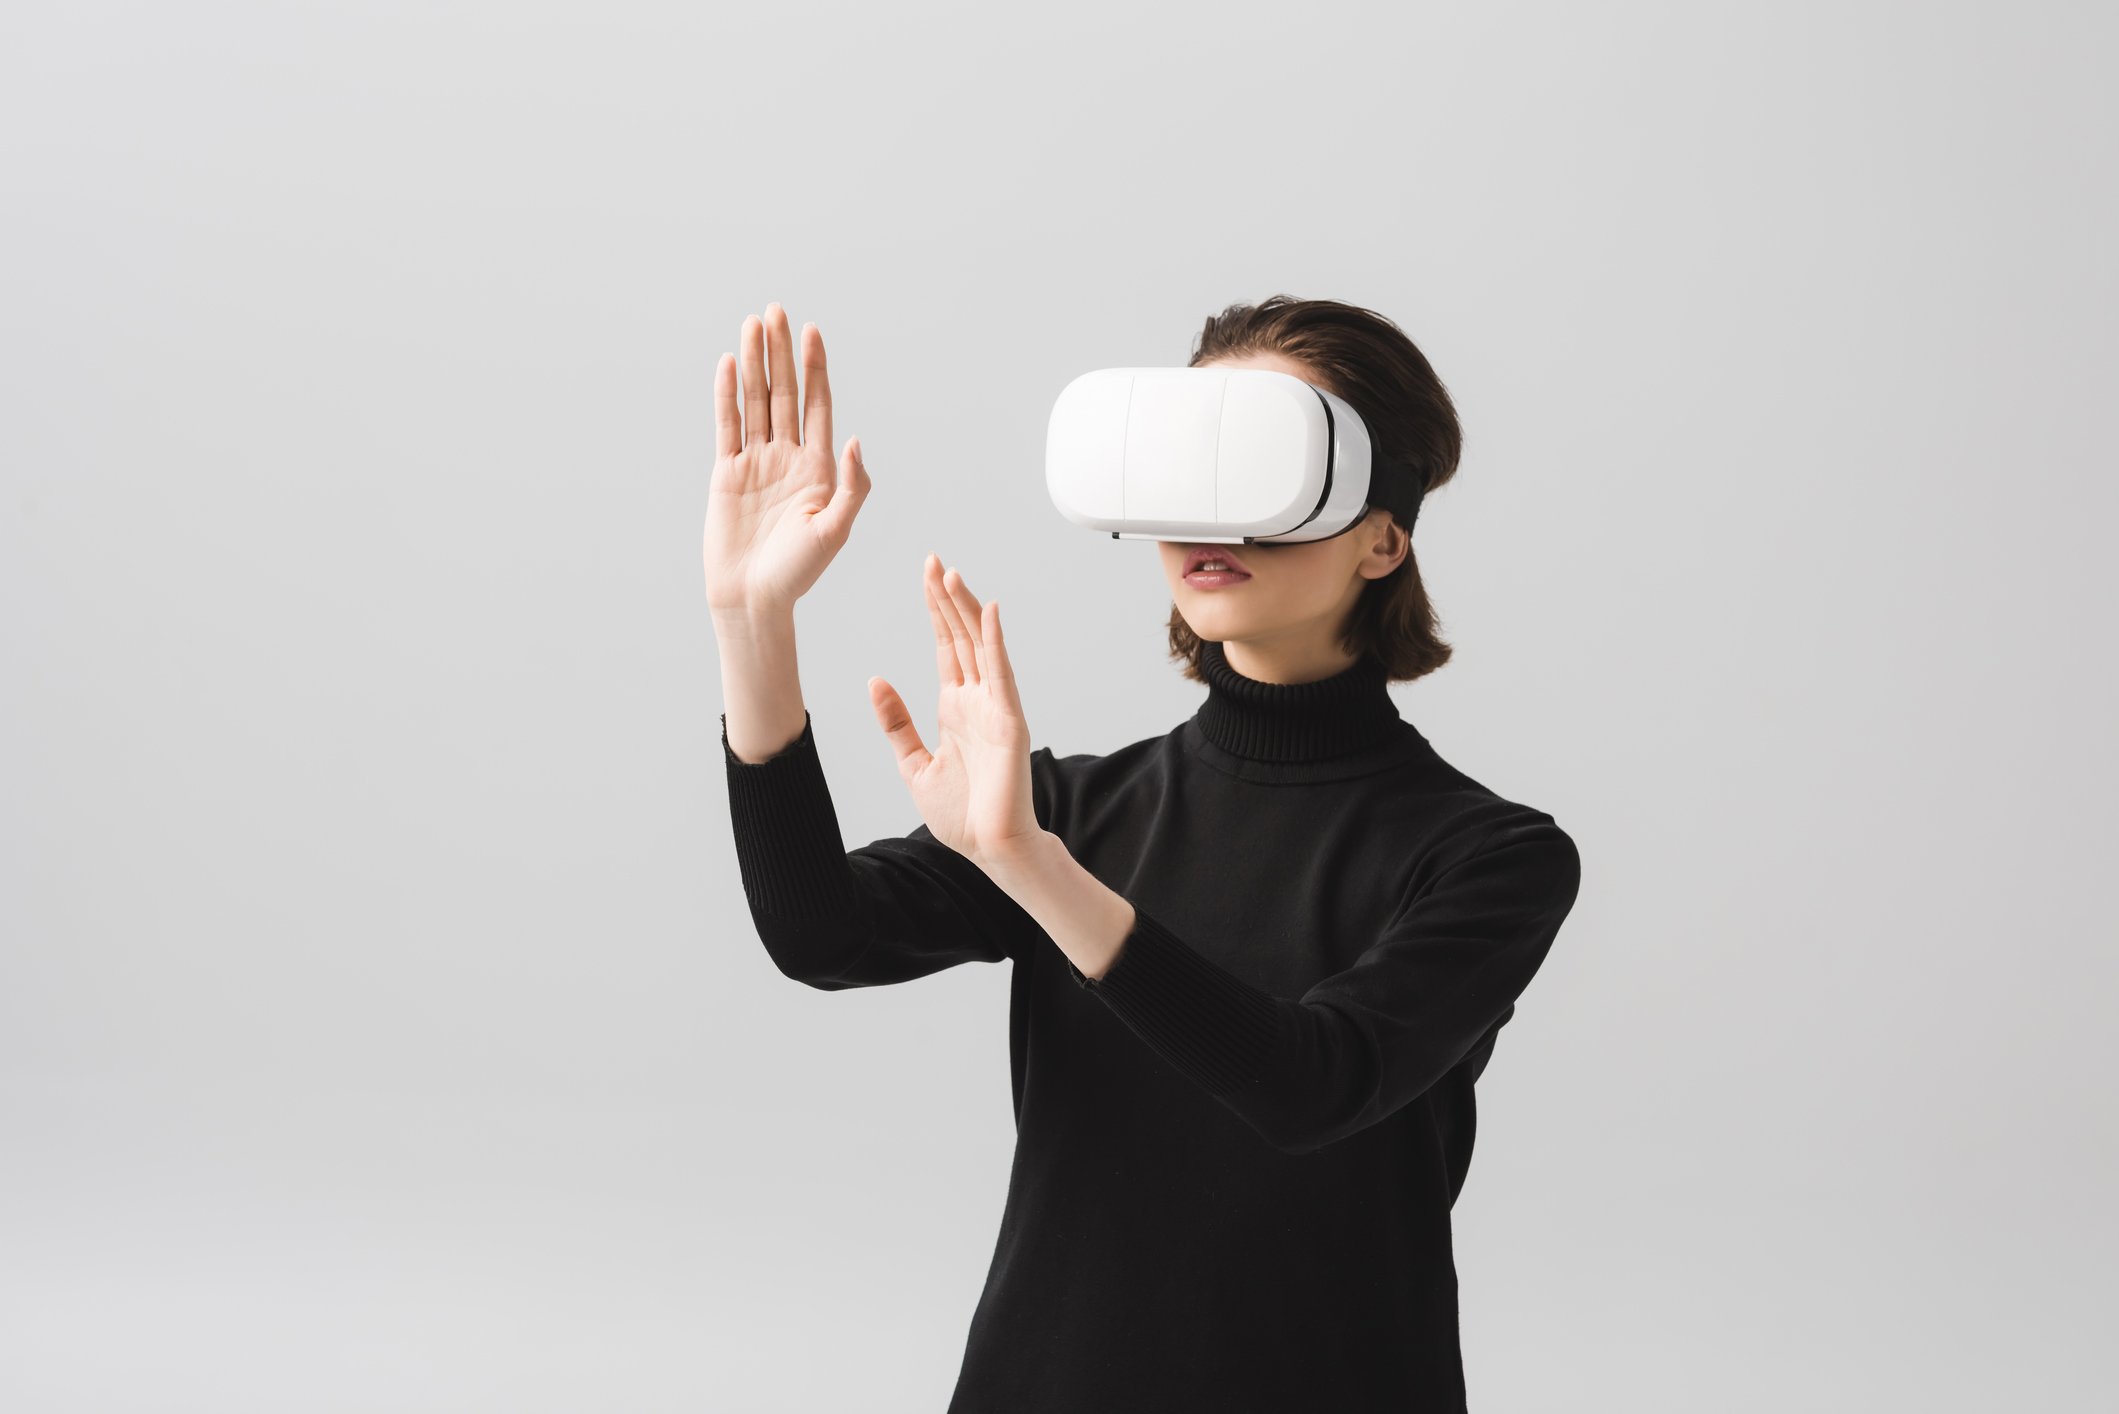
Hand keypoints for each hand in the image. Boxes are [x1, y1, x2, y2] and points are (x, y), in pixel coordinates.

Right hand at [704, 302, 868, 616]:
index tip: (813, 332)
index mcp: (820, 468)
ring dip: (754, 363)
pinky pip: (727, 425)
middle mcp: (789, 458)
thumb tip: (856, 439)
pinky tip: (728, 363)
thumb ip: (852, 486)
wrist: (753, 599)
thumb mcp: (835, 530)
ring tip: (753, 324)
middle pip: (784, 393)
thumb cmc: (798, 572)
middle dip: (782, 353)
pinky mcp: (727, 472)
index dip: (816, 368)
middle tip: (778, 310)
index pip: (818, 406)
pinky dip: (726, 394)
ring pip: (755, 402)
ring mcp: (756, 462)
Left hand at [869, 555, 1044, 869]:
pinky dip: (995, 641)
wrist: (990, 848)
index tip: (926, 577)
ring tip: (951, 574)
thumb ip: (896, 722)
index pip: (944, 647)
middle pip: (960, 637)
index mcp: (955, 708)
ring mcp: (995, 708)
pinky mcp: (1009, 721)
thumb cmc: (961, 814)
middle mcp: (977, 700)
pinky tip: (988, 612)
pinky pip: (1001, 673)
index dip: (935, 611)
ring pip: (980, 646)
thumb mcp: (913, 764)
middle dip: (946, 598)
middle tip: (933, 560)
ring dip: (967, 609)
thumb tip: (875, 681)